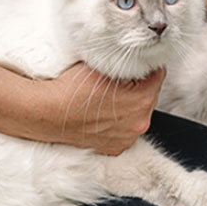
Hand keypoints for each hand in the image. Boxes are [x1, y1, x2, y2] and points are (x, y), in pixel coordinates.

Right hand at [46, 63, 165, 154]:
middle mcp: (139, 122)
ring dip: (130, 105)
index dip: (147, 67)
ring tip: (108, 97)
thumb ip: (125, 61)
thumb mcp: (102, 64)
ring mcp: (127, 138)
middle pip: (150, 96)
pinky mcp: (115, 148)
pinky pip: (125, 130)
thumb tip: (137, 57)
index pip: (158, 76)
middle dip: (139, 87)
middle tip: (119, 79)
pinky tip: (103, 113)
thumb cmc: (71, 88)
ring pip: (138, 114)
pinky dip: (119, 122)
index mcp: (141, 99)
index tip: (136, 64)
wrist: (48, 112)